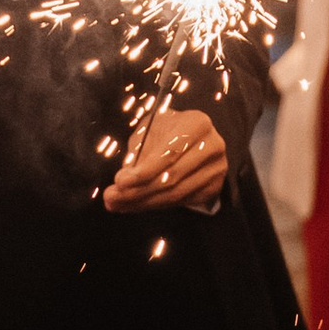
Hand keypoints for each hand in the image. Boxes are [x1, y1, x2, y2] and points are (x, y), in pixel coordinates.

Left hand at [103, 105, 229, 214]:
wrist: (194, 137)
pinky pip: (181, 202)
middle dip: (137, 191)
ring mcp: (216, 169)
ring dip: (143, 202)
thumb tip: (125, 178)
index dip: (144, 171)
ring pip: (175, 194)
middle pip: (171, 177)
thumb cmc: (168, 129)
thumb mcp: (150, 129)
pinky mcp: (214, 187)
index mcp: (197, 124)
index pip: (169, 153)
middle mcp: (212, 146)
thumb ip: (139, 150)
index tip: (119, 181)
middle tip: (112, 198)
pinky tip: (135, 205)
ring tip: (118, 204)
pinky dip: (155, 205)